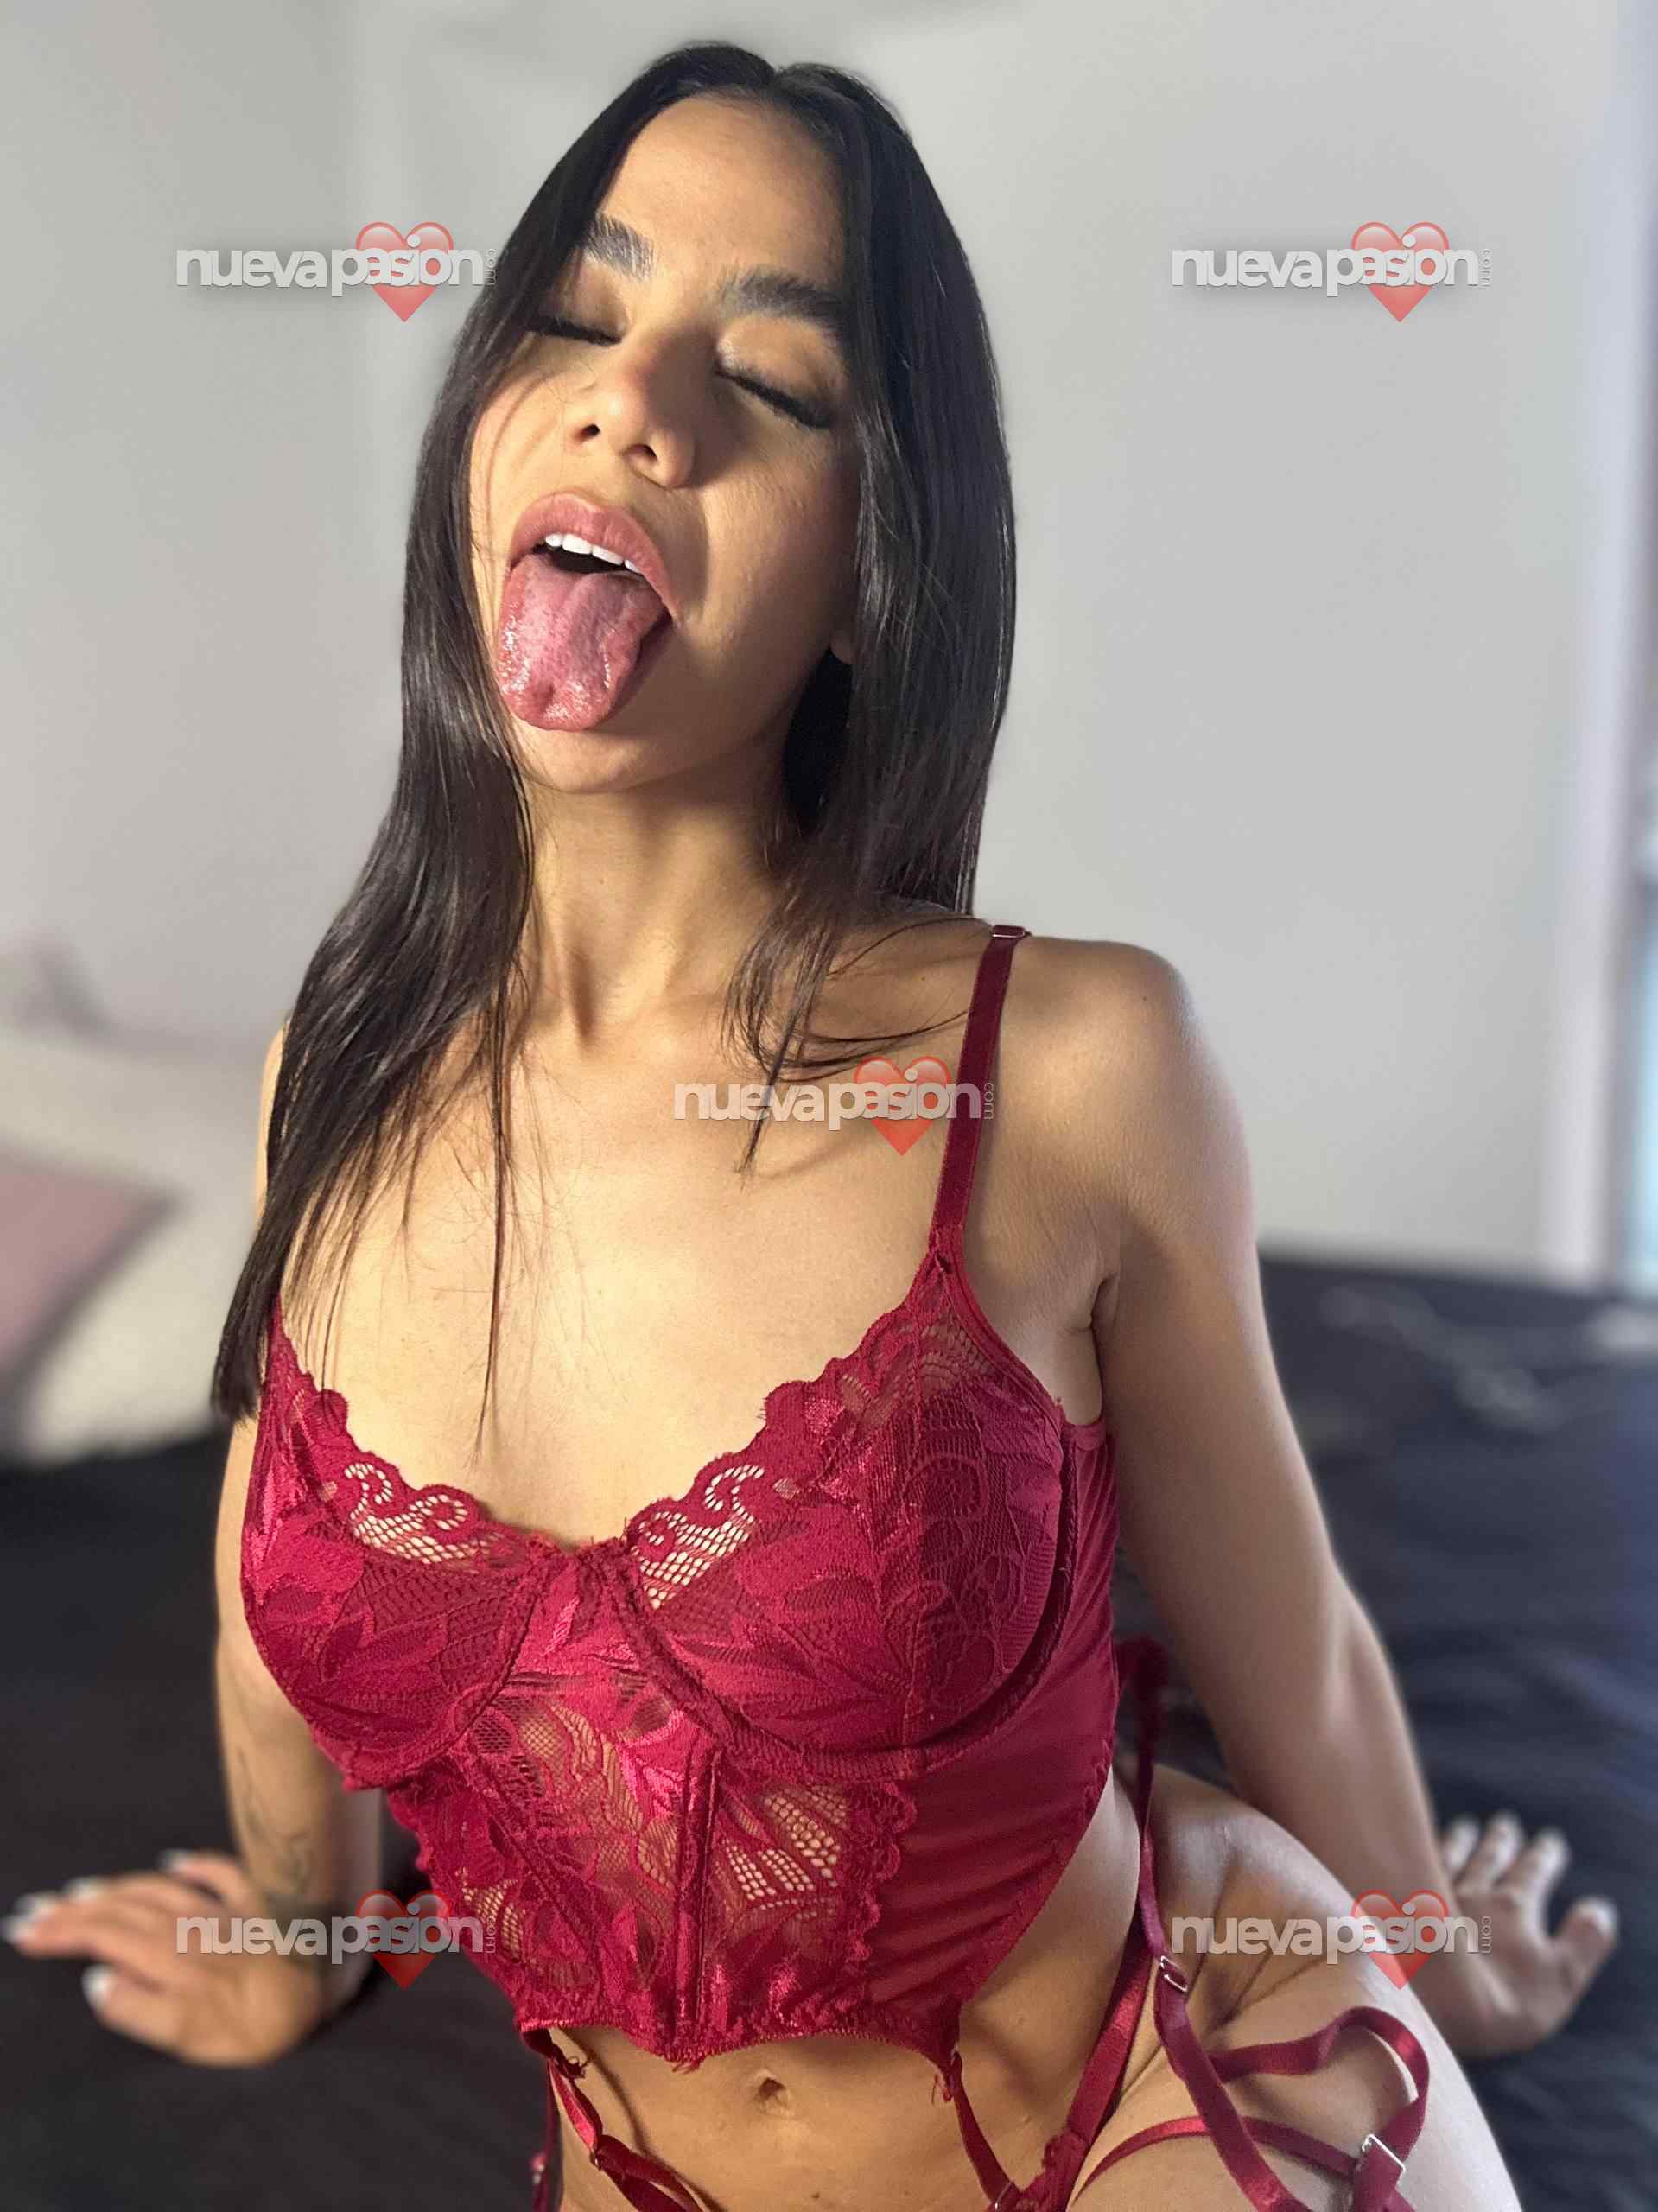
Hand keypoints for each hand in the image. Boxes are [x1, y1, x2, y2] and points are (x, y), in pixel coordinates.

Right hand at [2, 1848, 368, 2064]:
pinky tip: (173, 1860)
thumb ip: (137, 2009)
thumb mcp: (189, 2033)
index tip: (23, 1930)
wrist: (328, 1978)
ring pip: (157, 1889)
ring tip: (81, 1889)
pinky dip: (191, 1865)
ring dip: (116, 1887)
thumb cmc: (259, 2020)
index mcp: (168, 1956)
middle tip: (32, 1909)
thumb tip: (95, 1979)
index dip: (61, 1933)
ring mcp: (225, 1907)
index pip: (102, 1936)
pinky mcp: (261, 1897)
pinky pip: (219, 1873)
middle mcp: (190, 1924)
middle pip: (121, 1909)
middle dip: (73, 1909)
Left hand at [1408, 1812, 1619, 2057]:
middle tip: (1507, 1823)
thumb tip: (1600, 1908)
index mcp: (1514, 1907)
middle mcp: (1474, 1890)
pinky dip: (1422, 1853)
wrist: (1422, 1999)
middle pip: (1491, 1857)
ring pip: (1452, 1856)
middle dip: (1503, 1842)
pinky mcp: (1396, 1902)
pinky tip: (1415, 1846)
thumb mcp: (1558, 1978)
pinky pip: (1411, 1865)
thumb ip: (1583, 1942)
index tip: (1551, 1840)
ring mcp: (1432, 1893)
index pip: (1534, 1872)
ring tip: (1467, 1827)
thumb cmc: (1497, 2000)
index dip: (1545, 1857)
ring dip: (1463, 1841)